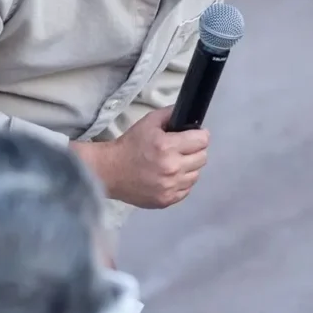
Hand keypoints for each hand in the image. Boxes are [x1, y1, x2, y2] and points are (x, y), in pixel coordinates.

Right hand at [80, 106, 209, 208]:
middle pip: (202, 158)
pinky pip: (186, 190)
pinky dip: (181, 183)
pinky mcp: (166, 200)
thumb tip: (189, 113)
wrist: (109, 172)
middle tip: (183, 149)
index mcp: (167, 146)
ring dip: (189, 168)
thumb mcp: (148, 122)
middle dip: (195, 151)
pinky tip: (170, 177)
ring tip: (176, 163)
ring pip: (196, 175)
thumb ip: (170, 114)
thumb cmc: (130, 145)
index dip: (199, 135)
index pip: (202, 141)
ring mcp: (170, 187)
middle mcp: (172, 168)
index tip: (194, 136)